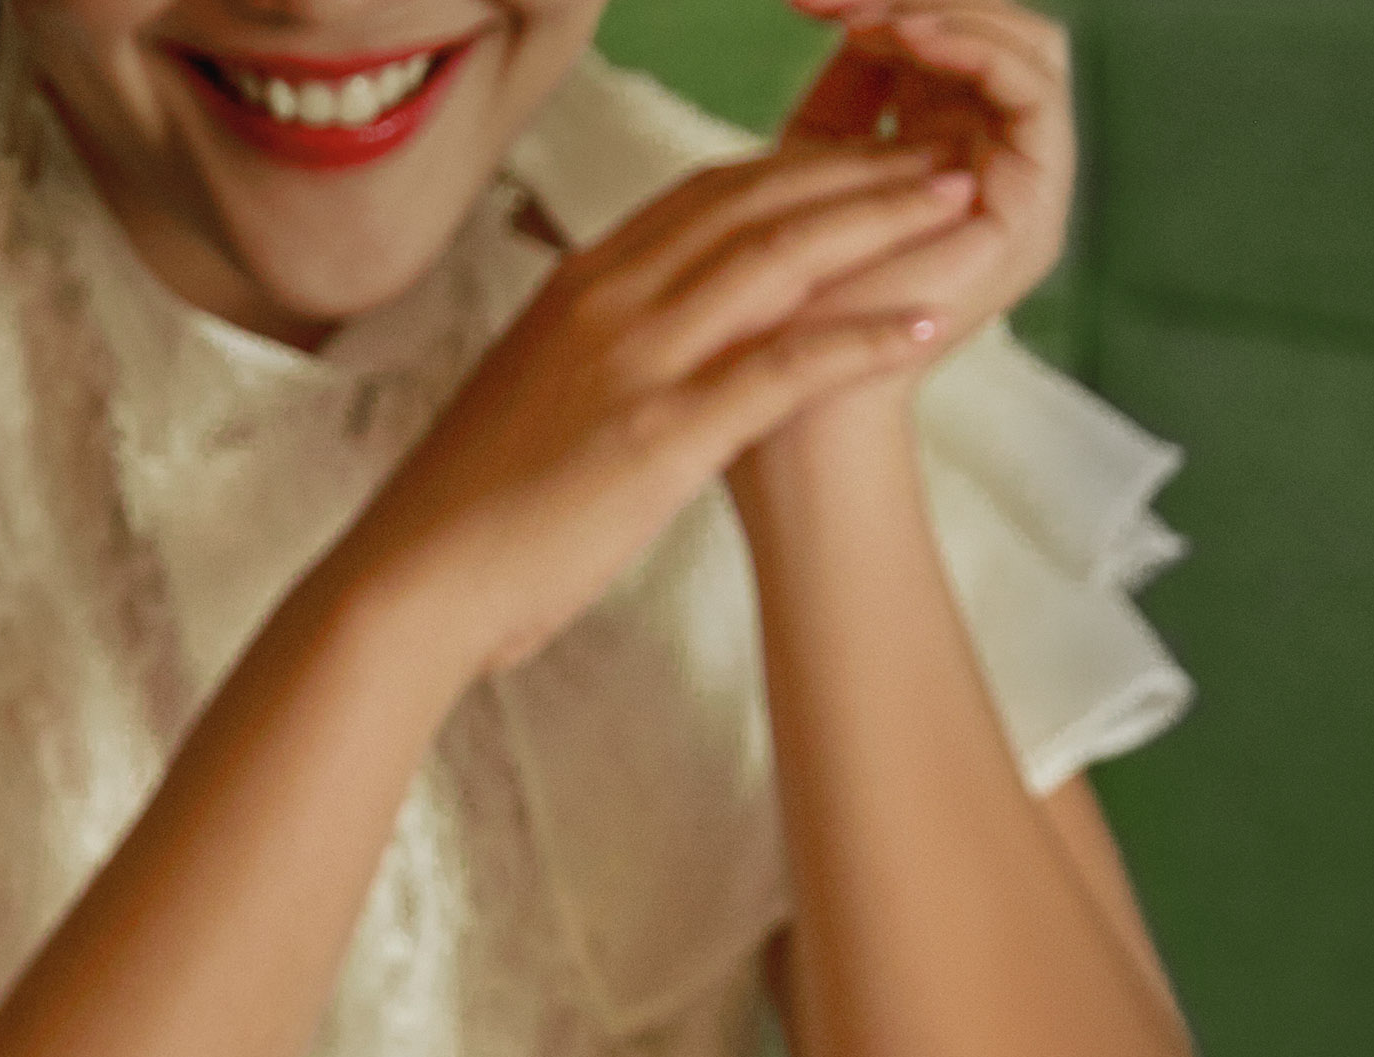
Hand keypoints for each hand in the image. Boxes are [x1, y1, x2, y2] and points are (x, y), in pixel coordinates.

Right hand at [340, 142, 982, 678]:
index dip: (797, 165)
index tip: (865, 161)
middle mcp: (611, 296)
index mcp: (580, 283)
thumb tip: (622, 368)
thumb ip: (587, 360)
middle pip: (758, 199)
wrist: (412, 583)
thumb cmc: (465, 516)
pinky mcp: (661, 435)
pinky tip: (925, 321)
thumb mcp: (530, 402)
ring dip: (882, 224)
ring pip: (783, 258)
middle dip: (859, 169)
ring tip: (961, 206)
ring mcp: (637, 360)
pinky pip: (784, 367)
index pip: (707, 192)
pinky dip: (862, 338)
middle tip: (940, 156)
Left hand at [767, 2, 1076, 382]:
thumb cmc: (783, 307)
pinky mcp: (1035, 208)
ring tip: (870, 11)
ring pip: (1020, 43)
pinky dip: (969, 44)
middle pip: (992, 30)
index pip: (948, 37)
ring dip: (941, 9)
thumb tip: (855, 8)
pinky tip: (902, 32)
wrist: (794, 408)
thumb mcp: (811, 166)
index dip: (881, 5)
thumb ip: (848, 87)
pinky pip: (1029, 86)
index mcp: (951, 158)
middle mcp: (1000, 168)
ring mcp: (1027, 189)